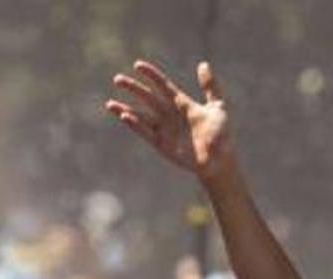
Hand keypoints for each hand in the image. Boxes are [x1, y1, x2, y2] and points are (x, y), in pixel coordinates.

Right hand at [107, 61, 233, 182]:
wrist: (220, 160)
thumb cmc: (222, 135)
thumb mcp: (218, 107)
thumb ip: (210, 87)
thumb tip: (203, 64)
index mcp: (182, 103)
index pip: (163, 85)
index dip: (151, 75)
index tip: (137, 65)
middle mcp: (169, 114)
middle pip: (147, 97)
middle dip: (133, 88)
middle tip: (117, 79)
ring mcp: (164, 129)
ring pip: (141, 116)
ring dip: (126, 109)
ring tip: (110, 104)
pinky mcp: (161, 144)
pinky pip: (145, 132)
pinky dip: (135, 125)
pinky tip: (125, 116)